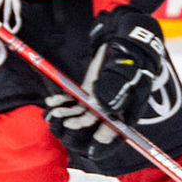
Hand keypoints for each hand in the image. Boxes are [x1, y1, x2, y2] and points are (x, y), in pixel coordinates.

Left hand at [45, 8, 168, 173]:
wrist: (123, 38)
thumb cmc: (130, 53)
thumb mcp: (126, 66)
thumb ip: (115, 85)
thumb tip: (102, 105)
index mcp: (128, 106)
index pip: (118, 129)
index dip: (105, 138)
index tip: (92, 144)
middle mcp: (113, 107)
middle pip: (95, 124)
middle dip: (78, 125)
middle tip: (66, 123)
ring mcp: (98, 99)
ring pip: (81, 114)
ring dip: (66, 115)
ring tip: (54, 112)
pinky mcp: (87, 90)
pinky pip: (74, 102)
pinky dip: (62, 103)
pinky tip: (51, 102)